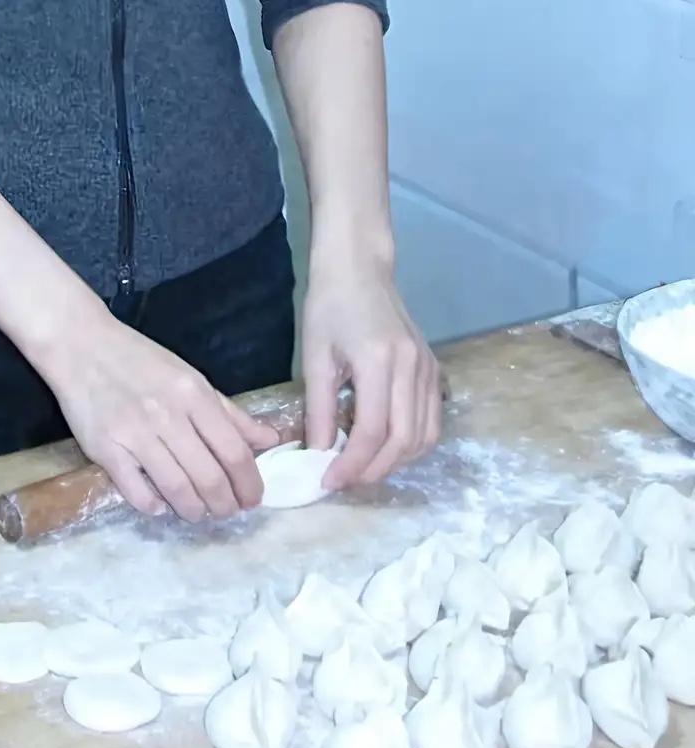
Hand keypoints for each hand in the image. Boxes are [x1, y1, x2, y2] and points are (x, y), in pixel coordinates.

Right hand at [37, 302, 280, 521]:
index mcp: (193, 395)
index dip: (250, 482)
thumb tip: (270, 440)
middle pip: (209, 476)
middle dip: (225, 504)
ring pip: (177, 488)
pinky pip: (137, 492)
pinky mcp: (106, 449)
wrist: (82, 344)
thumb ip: (229, 412)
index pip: (234, 451)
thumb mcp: (190, 378)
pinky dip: (154, 506)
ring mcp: (135, 434)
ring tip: (198, 513)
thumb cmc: (140, 360)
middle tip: (227, 512)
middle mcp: (168, 415)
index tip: (254, 499)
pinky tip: (160, 505)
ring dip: (194, 510)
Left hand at [302, 248, 439, 488]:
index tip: (328, 481)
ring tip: (363, 468)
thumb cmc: (329, 304)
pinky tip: (386, 447)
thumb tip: (319, 455)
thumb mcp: (314, 355)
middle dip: (374, 470)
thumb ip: (320, 408)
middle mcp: (412, 367)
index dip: (352, 464)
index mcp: (380, 360)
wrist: (359, 266)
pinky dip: (412, 444)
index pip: (373, 430)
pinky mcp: (433, 368)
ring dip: (396, 462)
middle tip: (345, 481)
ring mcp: (428, 367)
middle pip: (404, 440)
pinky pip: (432, 420)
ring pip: (425, 436)